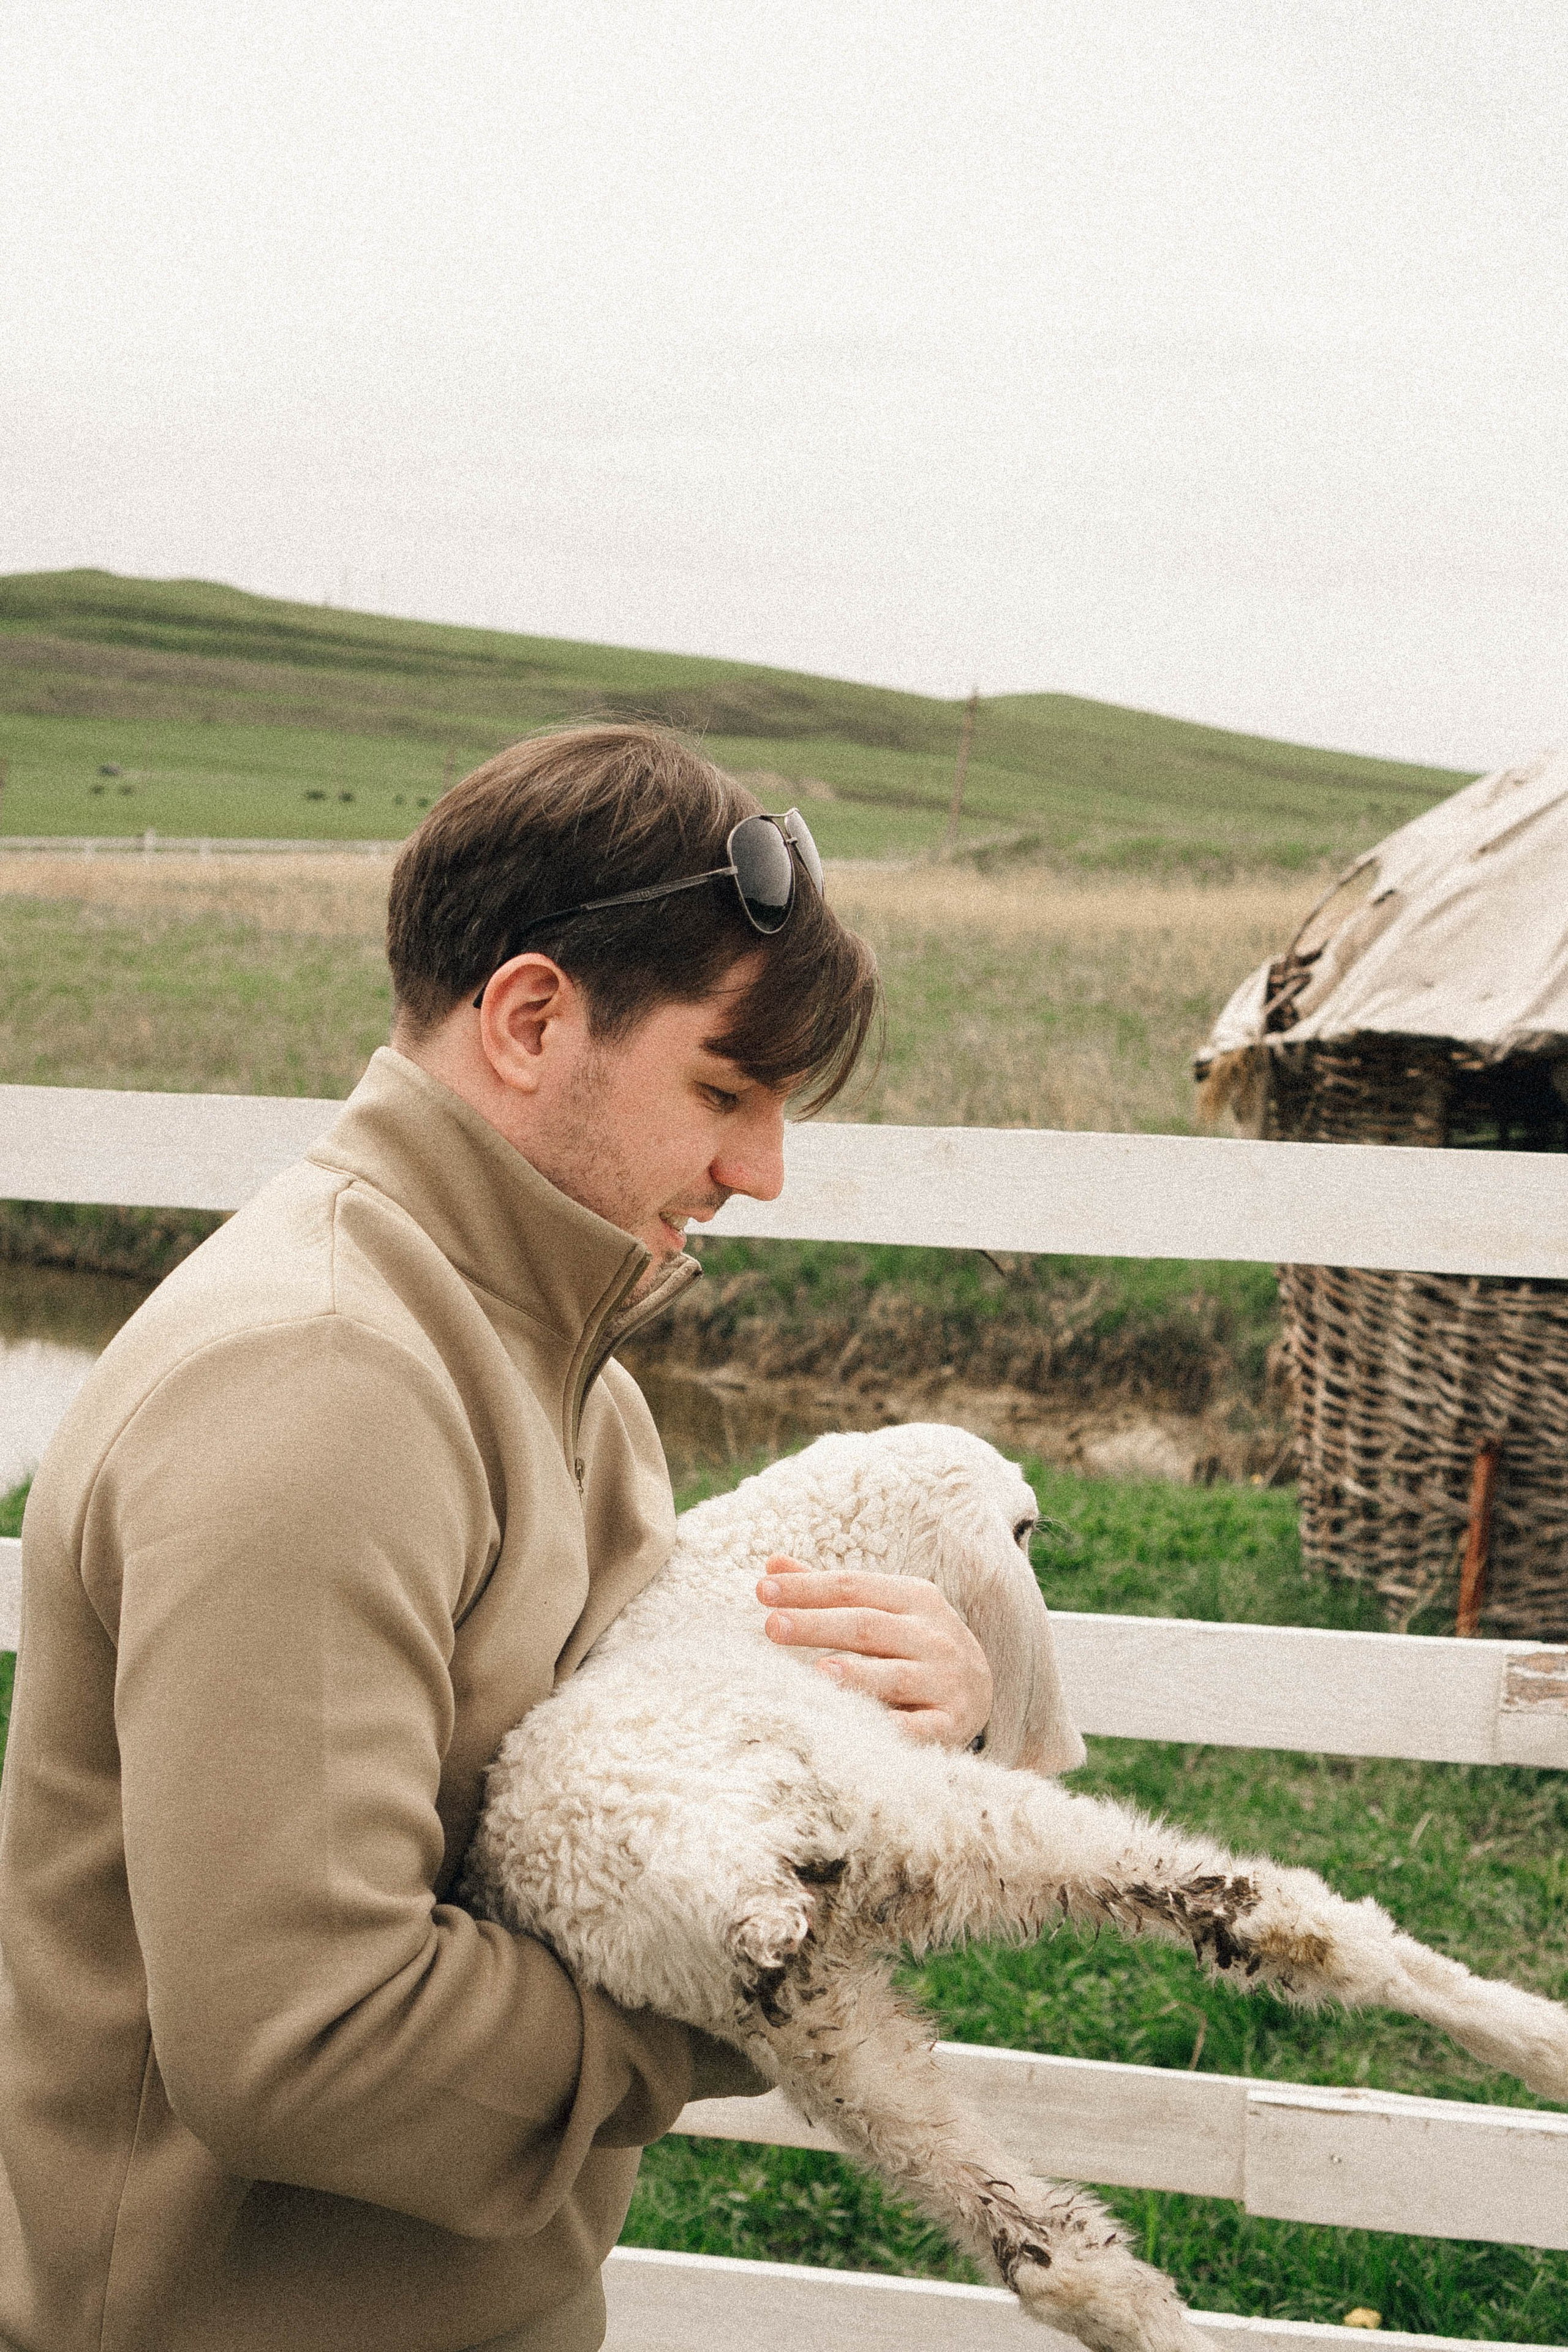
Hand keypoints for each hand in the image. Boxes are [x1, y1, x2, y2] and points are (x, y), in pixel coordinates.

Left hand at [756, 1556, 991, 1748]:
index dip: (808, 1587)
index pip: (853, 1587)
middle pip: (868, 1626)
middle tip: (773, 1626)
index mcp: (912, 1598)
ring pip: (896, 1676)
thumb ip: (830, 1590)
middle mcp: (931, 1634)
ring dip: (859, 1675)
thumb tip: (772, 1563)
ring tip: (820, 1672)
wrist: (979, 1687)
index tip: (762, 1590)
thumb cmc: (912, 1642)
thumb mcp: (883, 1608)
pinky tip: (871, 1729)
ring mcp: (944, 1679)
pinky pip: (922, 1727)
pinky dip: (898, 1729)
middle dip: (818, 1625)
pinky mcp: (951, 1722)